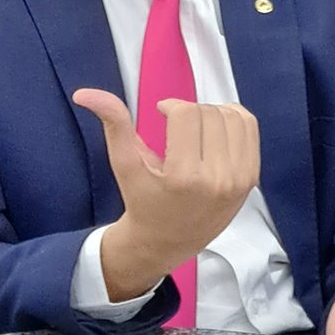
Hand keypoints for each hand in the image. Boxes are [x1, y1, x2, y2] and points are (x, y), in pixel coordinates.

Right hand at [72, 89, 259, 301]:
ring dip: (212, 113)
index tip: (162, 114)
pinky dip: (233, 120)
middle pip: (209, 113)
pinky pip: (249, 129)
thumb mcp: (124, 164)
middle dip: (190, 111)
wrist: (166, 242)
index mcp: (183, 176)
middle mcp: (216, 179)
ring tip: (196, 128)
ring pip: (232, 116)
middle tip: (177, 127)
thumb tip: (83, 93)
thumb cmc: (142, 200)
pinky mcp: (250, 179)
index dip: (171, 106)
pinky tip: (216, 131)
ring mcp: (238, 180)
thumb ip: (112, 124)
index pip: (186, 114)